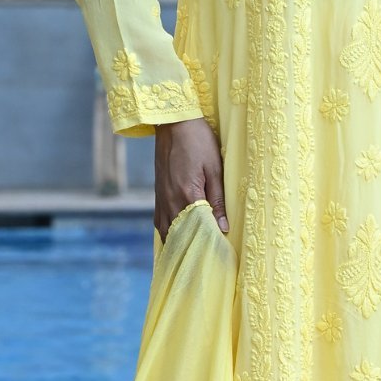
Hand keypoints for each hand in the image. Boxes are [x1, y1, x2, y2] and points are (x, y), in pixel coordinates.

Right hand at [154, 116, 228, 241]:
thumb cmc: (198, 142)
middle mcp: (170, 201)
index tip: (220, 251)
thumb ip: (218, 200)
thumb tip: (223, 227)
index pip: (198, 229)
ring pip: (167, 232)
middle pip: (180, 236)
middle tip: (208, 257)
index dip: (209, 242)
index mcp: (187, 194)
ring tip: (193, 252)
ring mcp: (161, 199)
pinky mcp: (157, 195)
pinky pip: (160, 222)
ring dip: (179, 243)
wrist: (173, 123)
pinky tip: (179, 237)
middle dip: (193, 247)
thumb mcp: (214, 168)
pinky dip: (169, 233)